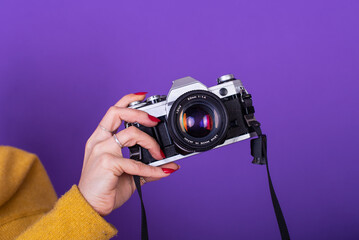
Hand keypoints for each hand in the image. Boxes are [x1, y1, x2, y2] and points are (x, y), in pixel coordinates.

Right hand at [78, 93, 179, 215]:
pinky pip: (135, 162)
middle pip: (117, 113)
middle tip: (155, 121)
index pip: (113, 111)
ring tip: (160, 155)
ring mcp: (101, 150)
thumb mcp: (127, 173)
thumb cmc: (105, 187)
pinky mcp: (106, 163)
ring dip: (151, 143)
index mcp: (101, 139)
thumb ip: (146, 166)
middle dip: (139, 113)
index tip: (143, 95)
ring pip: (131, 134)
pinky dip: (151, 168)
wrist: (89, 206)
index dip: (127, 100)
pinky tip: (161, 172)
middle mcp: (99, 141)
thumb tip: (168, 166)